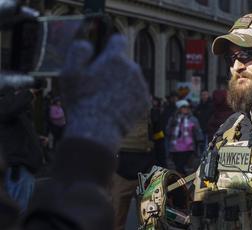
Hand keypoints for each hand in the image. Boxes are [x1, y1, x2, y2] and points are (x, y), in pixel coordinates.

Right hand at [61, 35, 148, 150]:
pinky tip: (115, 108)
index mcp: (114, 58)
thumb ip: (78, 51)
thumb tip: (88, 44)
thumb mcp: (70, 72)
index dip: (111, 45)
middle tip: (98, 85)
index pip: (118, 40)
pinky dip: (128, 99)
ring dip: (122, 85)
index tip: (104, 52)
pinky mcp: (145, 102)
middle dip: (114, 70)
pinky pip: (137, 95)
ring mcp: (141, 86)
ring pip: (131, 79)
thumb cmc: (81, 101)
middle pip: (124, 63)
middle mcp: (132, 68)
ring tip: (105, 99)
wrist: (97, 130)